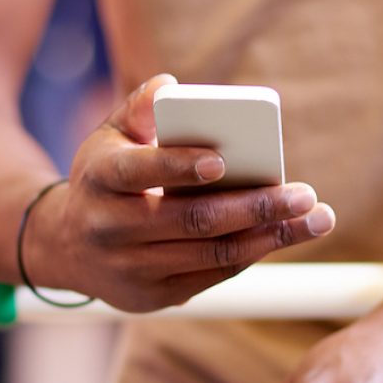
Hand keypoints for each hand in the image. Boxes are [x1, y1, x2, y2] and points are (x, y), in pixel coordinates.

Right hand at [24, 74, 336, 311]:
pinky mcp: (152, 297)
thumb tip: (171, 85)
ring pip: (211, 253)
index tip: (223, 160)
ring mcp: (132, 268)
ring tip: (315, 218)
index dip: (178, 166)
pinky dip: (253, 254)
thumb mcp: (108, 138)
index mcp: (99, 179)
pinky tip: (285, 235)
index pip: (139, 172)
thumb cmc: (104, 179)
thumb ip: (139, 109)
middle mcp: (110, 229)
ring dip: (270, 237)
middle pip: (192, 220)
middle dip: (256, 207)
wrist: (66, 247)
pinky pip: (213, 275)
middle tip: (304, 194)